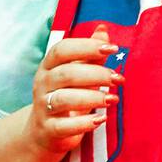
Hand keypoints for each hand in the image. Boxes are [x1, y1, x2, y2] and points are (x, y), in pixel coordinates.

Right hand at [26, 25, 122, 153]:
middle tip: (119, 79)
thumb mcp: (77, 73)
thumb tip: (103, 29)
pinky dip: (84, 123)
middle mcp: (42, 84)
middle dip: (96, 74)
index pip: (62, 49)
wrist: (45, 131)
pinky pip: (64, 126)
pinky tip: (101, 119)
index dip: (87, 47)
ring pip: (64, 99)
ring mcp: (43, 107)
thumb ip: (90, 53)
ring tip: (113, 99)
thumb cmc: (67, 95)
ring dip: (92, 98)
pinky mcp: (48, 129)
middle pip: (67, 74)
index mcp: (49, 66)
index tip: (113, 49)